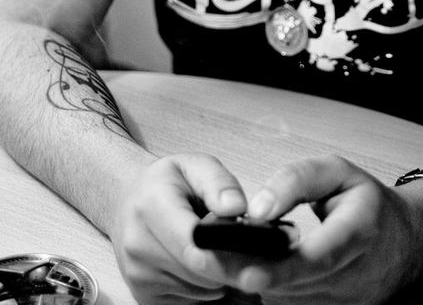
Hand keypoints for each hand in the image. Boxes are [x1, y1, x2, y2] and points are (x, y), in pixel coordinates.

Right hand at [109, 152, 247, 303]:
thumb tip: (236, 208)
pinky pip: (191, 302)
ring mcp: (138, 275)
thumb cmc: (169, 182)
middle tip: (245, 248)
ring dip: (218, 277)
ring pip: (202, 291)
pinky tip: (201, 263)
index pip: (195, 247)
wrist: (130, 200)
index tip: (258, 259)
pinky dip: (204, 287)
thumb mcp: (196, 165)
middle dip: (230, 265)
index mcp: (151, 205)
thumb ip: (219, 182)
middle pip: (203, 273)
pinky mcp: (143, 296)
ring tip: (216, 248)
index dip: (230, 258)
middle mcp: (139, 244)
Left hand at [212, 155, 422, 304]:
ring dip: (267, 285)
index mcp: (361, 229)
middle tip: (221, 264)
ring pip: (296, 300)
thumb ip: (296, 181)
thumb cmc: (365, 201)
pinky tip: (264, 273)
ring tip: (236, 263)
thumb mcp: (335, 171)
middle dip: (260, 275)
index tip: (248, 272)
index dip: (284, 266)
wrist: (406, 240)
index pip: (321, 254)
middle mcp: (360, 273)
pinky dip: (279, 291)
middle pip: (301, 284)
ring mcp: (353, 300)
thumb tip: (258, 209)